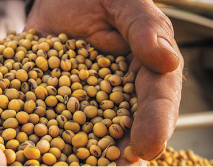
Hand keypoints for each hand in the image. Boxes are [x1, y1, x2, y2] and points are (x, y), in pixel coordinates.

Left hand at [24, 0, 182, 162]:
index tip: (147, 147)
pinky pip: (59, 121)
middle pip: (129, 125)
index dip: (155, 123)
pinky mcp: (60, 100)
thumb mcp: (125, 3)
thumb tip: (166, 59)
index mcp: (146, 69)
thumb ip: (144, 27)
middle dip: (125, 152)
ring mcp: (89, 99)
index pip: (157, 98)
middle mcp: (120, 91)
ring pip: (94, 131)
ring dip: (91, 156)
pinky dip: (54, 140)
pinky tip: (46, 156)